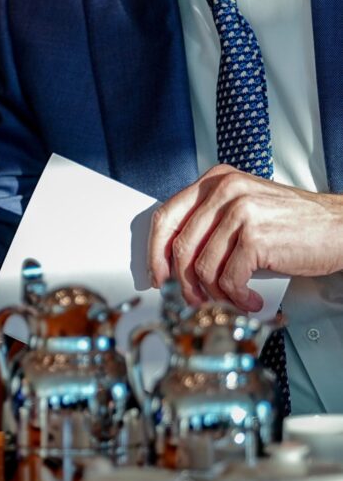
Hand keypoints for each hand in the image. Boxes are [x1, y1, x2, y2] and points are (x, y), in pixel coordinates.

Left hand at [148, 165, 342, 310]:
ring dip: (214, 294)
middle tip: (192, 298)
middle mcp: (224, 191)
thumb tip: (176, 256)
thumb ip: (211, 220)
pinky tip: (249, 300)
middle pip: (180, 245)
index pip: (166, 216)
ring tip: (231, 300)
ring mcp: (239, 212)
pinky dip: (236, 297)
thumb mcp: (246, 206)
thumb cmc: (295, 222)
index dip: (156, 251)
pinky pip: (228, 278)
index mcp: (216, 181)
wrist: (341, 227)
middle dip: (182, 280)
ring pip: (202, 266)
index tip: (157, 274)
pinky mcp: (255, 237)